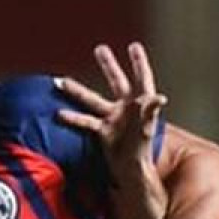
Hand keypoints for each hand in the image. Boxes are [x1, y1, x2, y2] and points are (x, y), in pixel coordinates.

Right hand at [55, 42, 167, 171]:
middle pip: (117, 81)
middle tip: (100, 49)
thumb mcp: (147, 128)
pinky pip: (86, 122)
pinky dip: (74, 119)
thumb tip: (159, 97)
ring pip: (93, 99)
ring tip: (63, 82)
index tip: (134, 47)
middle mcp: (126, 108)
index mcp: (141, 104)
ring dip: (78, 91)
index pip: (142, 79)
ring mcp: (113, 119)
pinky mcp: (103, 131)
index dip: (139, 63)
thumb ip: (150, 110)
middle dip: (109, 66)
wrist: (131, 172)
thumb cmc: (143, 151)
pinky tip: (60, 114)